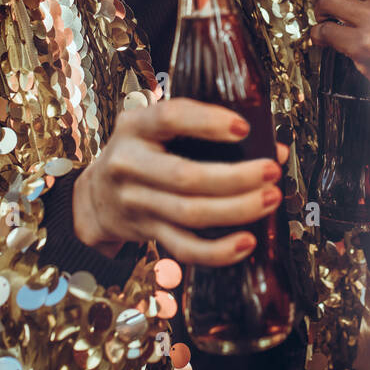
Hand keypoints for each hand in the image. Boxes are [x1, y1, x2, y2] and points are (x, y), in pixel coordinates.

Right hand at [71, 98, 287, 266]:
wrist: (95, 197)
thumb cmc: (142, 153)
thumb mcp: (158, 130)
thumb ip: (208, 131)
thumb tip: (274, 148)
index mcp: (135, 126)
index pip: (170, 118)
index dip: (207, 122)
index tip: (243, 128)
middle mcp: (129, 163)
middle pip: (186, 176)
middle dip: (236, 177)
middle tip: (271, 171)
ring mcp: (136, 202)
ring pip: (190, 213)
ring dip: (237, 210)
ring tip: (271, 199)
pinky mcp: (147, 232)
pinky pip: (184, 248)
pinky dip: (218, 251)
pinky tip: (247, 242)